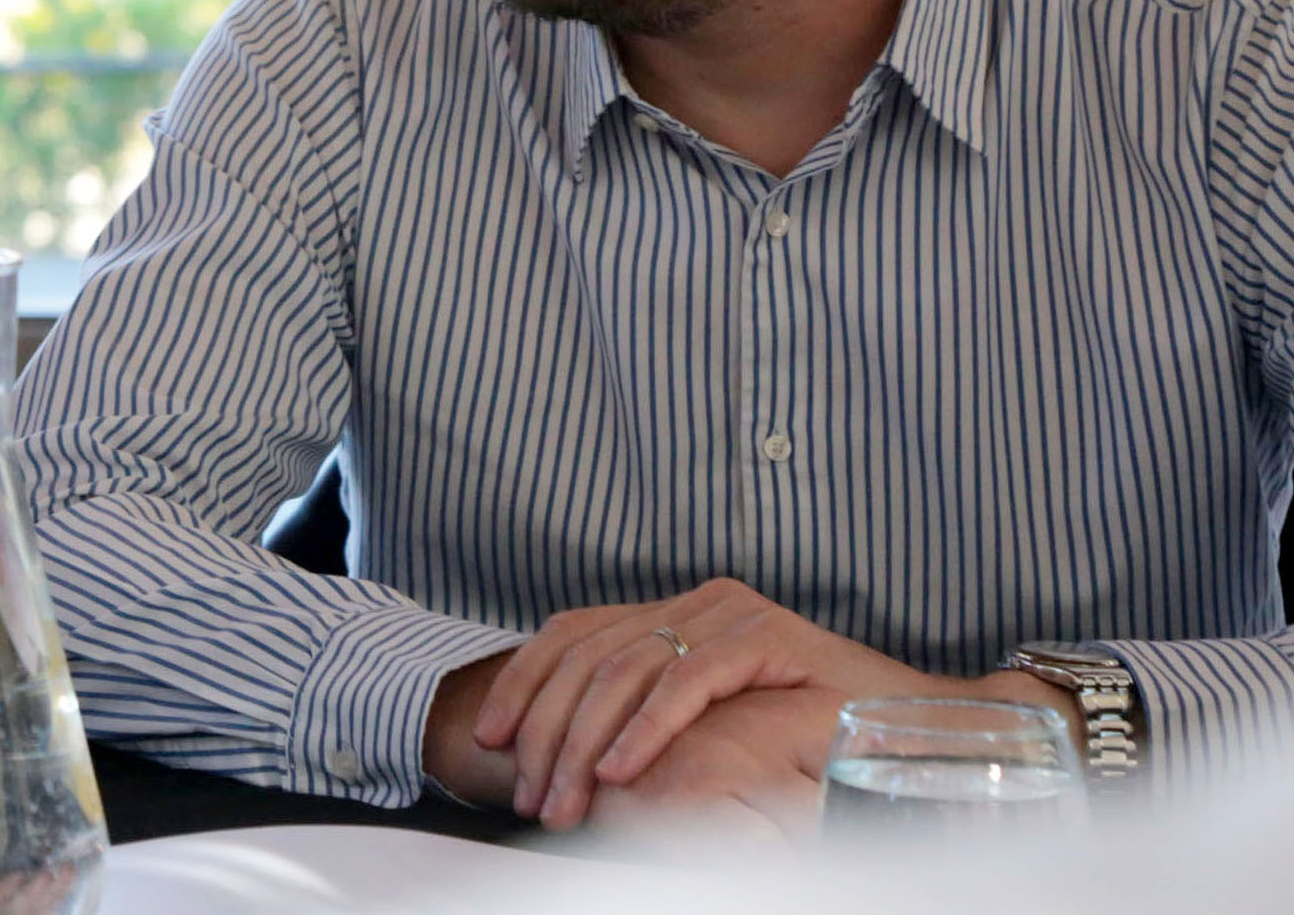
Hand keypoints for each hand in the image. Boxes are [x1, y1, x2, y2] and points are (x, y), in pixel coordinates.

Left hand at [476, 578, 931, 828]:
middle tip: (531, 798)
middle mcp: (695, 601)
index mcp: (672, 612)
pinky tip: (618, 770)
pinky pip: (686, 681)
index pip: (571, 634)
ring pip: (625, 669)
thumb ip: (644, 718)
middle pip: (588, 655)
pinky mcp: (767, 635)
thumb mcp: (705, 723)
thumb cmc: (806, 734)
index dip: (523, 683)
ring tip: (565, 799)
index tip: (490, 739)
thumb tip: (563, 758)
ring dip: (585, 742)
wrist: (910, 726)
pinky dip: (644, 729)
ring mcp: (730, 612)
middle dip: (546, 730)